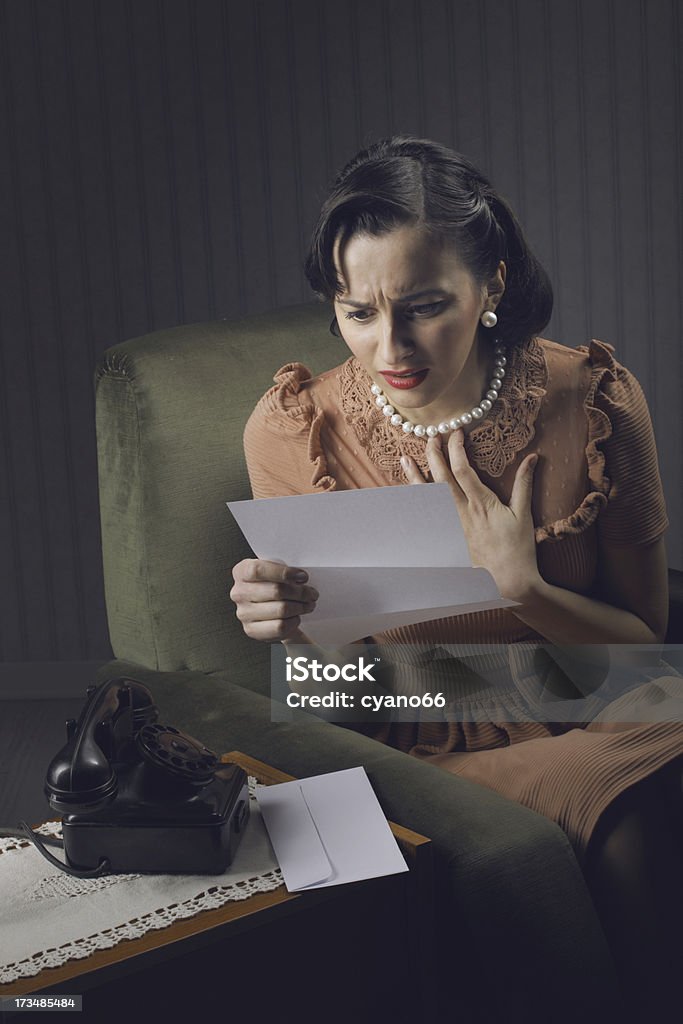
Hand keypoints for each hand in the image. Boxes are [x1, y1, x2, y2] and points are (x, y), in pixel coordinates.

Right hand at [230, 559, 317, 641]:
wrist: (269, 606)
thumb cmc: (273, 584)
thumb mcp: (276, 571)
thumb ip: (285, 570)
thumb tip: (301, 577)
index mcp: (242, 572)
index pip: (258, 570)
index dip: (283, 573)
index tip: (302, 576)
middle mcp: (239, 592)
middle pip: (276, 591)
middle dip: (300, 592)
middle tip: (312, 593)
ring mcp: (243, 613)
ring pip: (281, 610)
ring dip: (301, 607)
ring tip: (308, 604)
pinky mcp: (251, 630)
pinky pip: (280, 627)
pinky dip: (293, 622)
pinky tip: (295, 616)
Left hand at [401, 431, 540, 601]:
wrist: (507, 581)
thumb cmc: (518, 549)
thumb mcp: (524, 514)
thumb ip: (525, 484)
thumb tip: (533, 457)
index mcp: (481, 504)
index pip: (463, 469)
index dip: (456, 448)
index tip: (456, 433)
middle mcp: (461, 513)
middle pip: (441, 478)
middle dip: (434, 454)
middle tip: (431, 437)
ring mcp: (450, 526)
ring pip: (428, 496)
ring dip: (416, 476)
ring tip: (406, 459)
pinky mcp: (446, 537)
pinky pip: (428, 515)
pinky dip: (416, 502)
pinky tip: (408, 492)